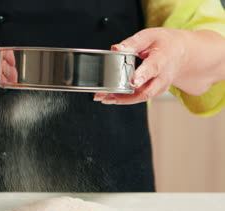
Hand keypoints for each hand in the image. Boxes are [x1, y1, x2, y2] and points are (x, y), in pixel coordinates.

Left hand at [93, 28, 223, 104]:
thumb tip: (115, 48)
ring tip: (102, 97)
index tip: (132, 81)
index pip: (153, 68)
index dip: (142, 75)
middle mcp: (163, 77)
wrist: (183, 53)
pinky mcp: (154, 92)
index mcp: (162, 59)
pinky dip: (123, 99)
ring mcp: (159, 87)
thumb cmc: (165, 43)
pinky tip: (109, 97)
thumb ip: (132, 43)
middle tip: (106, 95)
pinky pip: (139, 97)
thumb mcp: (149, 36)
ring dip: (120, 99)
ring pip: (140, 97)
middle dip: (124, 95)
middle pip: (146, 91)